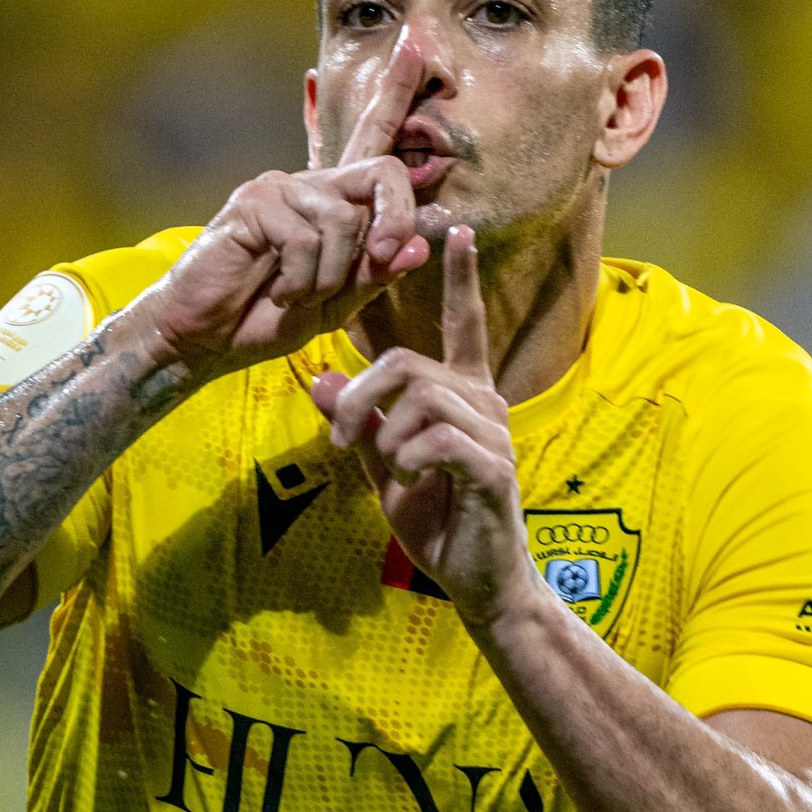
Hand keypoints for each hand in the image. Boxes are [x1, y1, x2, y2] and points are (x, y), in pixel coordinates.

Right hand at [120, 34, 431, 383]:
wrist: (206, 336)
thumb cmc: (267, 317)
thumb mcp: (336, 304)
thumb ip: (375, 275)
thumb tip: (419, 245)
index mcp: (335, 205)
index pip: (374, 142)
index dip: (394, 94)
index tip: (414, 44)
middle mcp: (311, 185)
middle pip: (382, 172)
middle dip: (395, 219)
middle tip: (385, 256)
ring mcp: (280, 188)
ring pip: (343, 222)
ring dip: (329, 276)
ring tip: (298, 295)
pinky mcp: (254, 202)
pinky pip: (304, 240)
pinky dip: (299, 281)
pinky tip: (277, 291)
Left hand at [310, 226, 535, 625]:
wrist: (479, 580)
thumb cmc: (439, 521)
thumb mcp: (384, 466)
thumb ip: (357, 422)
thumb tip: (318, 377)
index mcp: (464, 396)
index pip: (465, 325)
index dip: (460, 279)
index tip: (456, 230)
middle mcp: (484, 404)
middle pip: (407, 364)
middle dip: (360, 397)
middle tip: (339, 437)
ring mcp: (494, 434)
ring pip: (419, 399)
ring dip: (384, 437)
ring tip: (392, 472)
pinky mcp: (492, 468)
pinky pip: (435, 439)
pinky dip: (407, 459)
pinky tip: (412, 482)